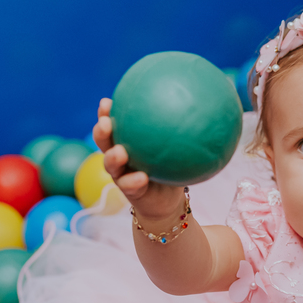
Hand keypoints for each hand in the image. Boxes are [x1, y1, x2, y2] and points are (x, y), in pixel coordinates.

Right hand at [94, 98, 183, 219]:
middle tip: (105, 123)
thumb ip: (181, 128)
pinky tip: (142, 177)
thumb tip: (201, 104)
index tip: (106, 101)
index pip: (113, 123)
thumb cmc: (172, 167)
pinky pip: (129, 185)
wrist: (168, 200)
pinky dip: (134, 181)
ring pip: (110, 164)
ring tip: (119, 152)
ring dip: (112, 157)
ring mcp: (122, 174)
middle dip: (101, 131)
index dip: (105, 113)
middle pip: (104, 141)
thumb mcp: (177, 146)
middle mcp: (119, 156)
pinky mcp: (129, 191)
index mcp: (126, 141)